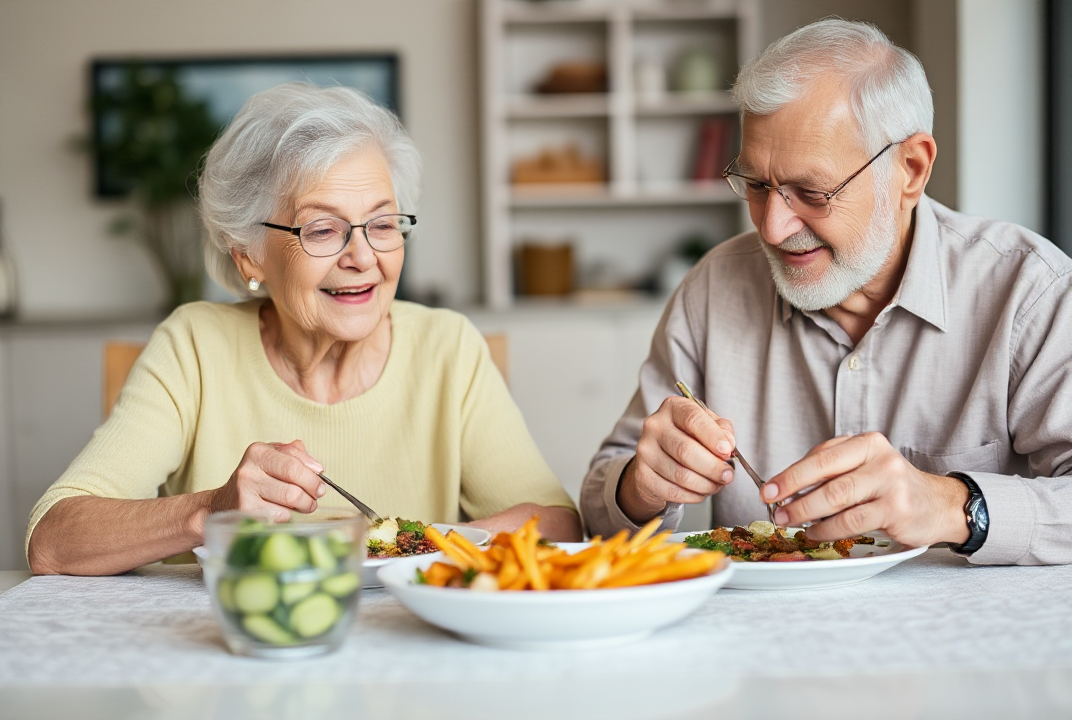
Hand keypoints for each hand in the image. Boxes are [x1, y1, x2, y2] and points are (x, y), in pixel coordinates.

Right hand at [209, 440, 326, 521]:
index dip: (313, 476)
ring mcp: (246, 492)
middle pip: (294, 481)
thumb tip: (316, 468)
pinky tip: (285, 513)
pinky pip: (281, 516)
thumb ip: (295, 456)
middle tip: (316, 497)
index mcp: (258, 452)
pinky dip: (290, 516)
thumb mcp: (272, 459)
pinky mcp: (246, 512)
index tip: (321, 483)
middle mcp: (249, 470)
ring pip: (291, 500)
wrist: (223, 503)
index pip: (294, 462)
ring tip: (304, 505)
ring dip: (305, 505)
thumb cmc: (257, 479)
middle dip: (312, 491)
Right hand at [617, 396, 736, 523]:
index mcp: (673, 408)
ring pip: (680, 474)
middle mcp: (654, 426)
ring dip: (705, 484)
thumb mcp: (707, 425)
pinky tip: (701, 491)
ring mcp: (645, 451)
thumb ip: (722, 430)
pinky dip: (692, 495)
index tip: (727, 451)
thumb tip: (728, 445)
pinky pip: (672, 491)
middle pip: (685, 450)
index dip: (712, 436)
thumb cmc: (688, 437)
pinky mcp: (642, 475)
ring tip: (716, 484)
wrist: (658, 457)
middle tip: (727, 475)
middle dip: (712, 466)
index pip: (693, 419)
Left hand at [762, 432, 970, 547]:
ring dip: (805, 512)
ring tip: (788, 520)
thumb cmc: (890, 487)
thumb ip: (832, 471)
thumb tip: (786, 487)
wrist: (938, 505)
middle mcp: (879, 458)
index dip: (790, 474)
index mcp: (866, 443)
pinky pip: (851, 520)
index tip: (768, 489)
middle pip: (825, 474)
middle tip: (773, 507)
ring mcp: (890, 483)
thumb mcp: (863, 468)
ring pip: (835, 498)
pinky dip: (827, 529)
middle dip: (792, 491)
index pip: (820, 456)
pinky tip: (815, 533)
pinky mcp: (896, 509)